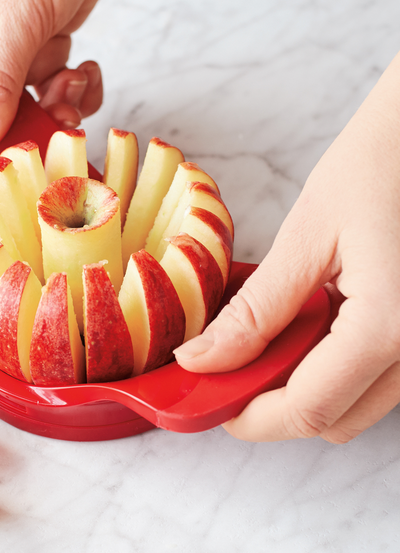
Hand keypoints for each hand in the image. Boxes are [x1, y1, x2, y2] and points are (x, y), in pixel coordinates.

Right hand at [0, 0, 120, 154]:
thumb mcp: (16, 15)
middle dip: (23, 132)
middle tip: (54, 126)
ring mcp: (11, 59)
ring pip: (28, 115)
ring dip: (58, 112)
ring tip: (73, 83)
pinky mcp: (45, 56)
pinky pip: (57, 97)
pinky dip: (78, 92)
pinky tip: (87, 67)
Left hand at [174, 52, 399, 442]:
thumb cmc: (382, 164)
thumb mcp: (308, 237)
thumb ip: (256, 311)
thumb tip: (201, 359)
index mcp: (391, 327)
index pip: (309, 409)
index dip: (249, 417)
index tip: (206, 399)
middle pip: (335, 418)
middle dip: (272, 405)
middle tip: (225, 368)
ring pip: (355, 403)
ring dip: (301, 386)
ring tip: (260, 341)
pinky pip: (373, 375)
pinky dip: (329, 366)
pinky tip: (302, 326)